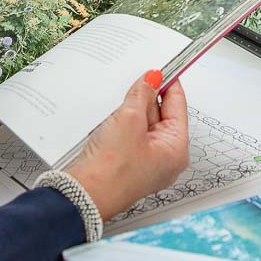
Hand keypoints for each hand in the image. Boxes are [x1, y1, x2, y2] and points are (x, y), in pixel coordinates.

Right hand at [66, 72, 189, 219]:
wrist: (83, 195)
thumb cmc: (112, 170)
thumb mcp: (129, 119)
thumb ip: (142, 94)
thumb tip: (152, 78)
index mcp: (176, 149)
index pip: (178, 105)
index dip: (169, 82)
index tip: (161, 65)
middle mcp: (165, 157)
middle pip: (160, 114)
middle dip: (147, 95)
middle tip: (135, 75)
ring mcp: (145, 161)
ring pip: (143, 123)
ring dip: (132, 108)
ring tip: (120, 94)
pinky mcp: (127, 162)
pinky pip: (129, 134)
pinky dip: (122, 121)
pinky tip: (111, 111)